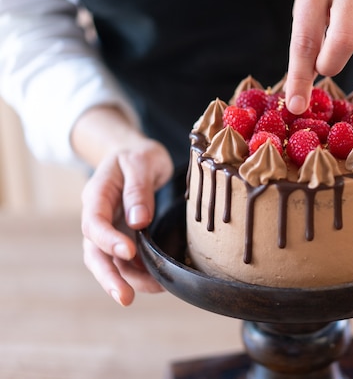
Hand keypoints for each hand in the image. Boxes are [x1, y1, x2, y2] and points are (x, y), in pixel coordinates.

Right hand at [81, 139, 173, 305]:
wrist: (137, 156)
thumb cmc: (139, 156)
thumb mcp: (142, 162)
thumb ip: (138, 190)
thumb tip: (138, 221)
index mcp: (97, 196)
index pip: (95, 223)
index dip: (109, 240)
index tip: (129, 251)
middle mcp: (99, 216)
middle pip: (95, 252)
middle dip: (109, 277)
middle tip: (126, 297)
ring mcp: (111, 229)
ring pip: (110, 261)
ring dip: (128, 280)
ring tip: (155, 290)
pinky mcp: (124, 237)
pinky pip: (126, 260)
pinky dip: (139, 273)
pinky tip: (158, 282)